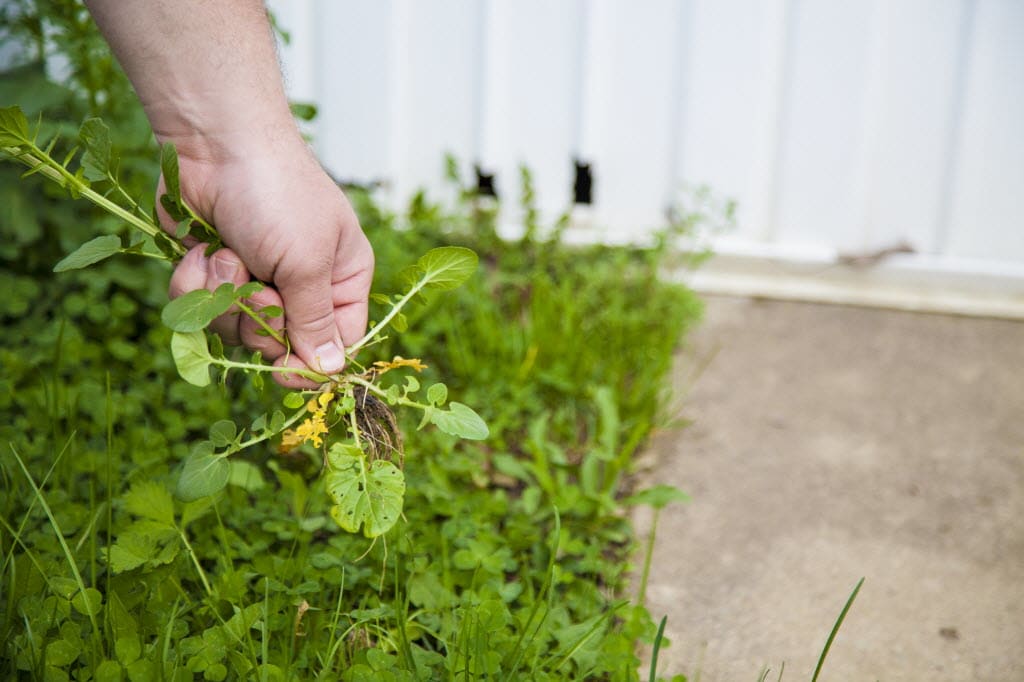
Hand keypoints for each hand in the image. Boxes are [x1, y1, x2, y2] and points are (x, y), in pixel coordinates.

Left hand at [161, 136, 373, 387]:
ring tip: (227, 254)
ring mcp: (255, 279)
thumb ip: (315, 322)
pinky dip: (195, 283)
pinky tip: (202, 250)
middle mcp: (302, 284)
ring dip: (224, 296)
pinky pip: (200, 309)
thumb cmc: (279, 194)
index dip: (311, 363)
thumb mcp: (307, 263)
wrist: (216, 143)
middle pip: (281, 345)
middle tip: (258, 287)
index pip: (337, 343)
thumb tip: (331, 371)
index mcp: (342, 280)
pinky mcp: (213, 273)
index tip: (283, 370)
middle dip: (259, 320)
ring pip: (235, 331)